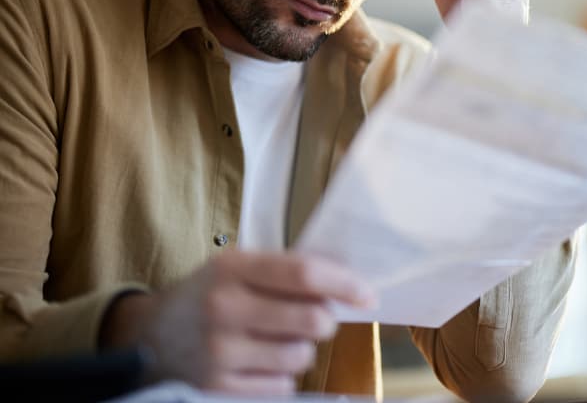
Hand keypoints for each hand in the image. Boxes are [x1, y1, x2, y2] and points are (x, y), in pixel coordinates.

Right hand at [100, 250, 374, 395]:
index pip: (304, 274)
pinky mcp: (217, 389)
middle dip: (325, 320)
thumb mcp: (236, 268)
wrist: (147, 337)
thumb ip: (285, 271)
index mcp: (232, 268)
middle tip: (317, 318)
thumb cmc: (208, 296)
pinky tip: (256, 361)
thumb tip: (347, 282)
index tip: (368, 294)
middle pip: (312, 319)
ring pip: (302, 356)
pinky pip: (281, 385)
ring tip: (275, 339)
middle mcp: (224, 308)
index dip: (345, 284)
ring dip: (301, 349)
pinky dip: (279, 374)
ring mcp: (219, 353)